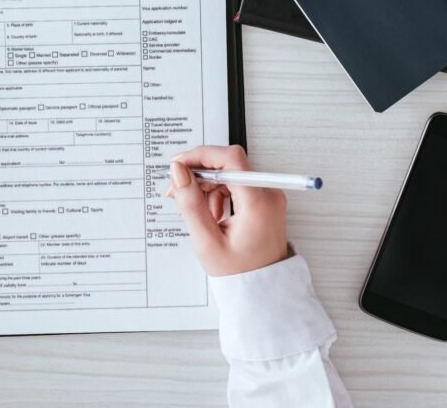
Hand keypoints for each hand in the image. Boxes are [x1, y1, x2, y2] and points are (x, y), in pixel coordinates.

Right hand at [167, 145, 287, 275]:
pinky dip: (218, 194)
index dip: (201, 156)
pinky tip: (210, 214)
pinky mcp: (263, 201)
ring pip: (229, 174)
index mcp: (258, 202)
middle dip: (199, 174)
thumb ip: (191, 203)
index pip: (230, 158)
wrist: (264, 291)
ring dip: (207, 187)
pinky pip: (235, 185)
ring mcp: (267, 196)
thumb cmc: (240, 272)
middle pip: (228, 164)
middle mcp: (268, 193)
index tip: (179, 164)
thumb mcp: (207, 241)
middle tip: (178, 191)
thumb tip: (178, 172)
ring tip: (196, 212)